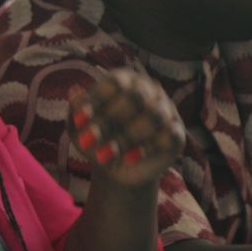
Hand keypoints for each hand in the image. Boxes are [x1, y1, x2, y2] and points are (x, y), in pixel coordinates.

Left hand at [68, 69, 184, 189]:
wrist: (116, 169)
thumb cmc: (96, 140)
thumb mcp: (80, 128)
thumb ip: (76, 110)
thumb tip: (74, 91)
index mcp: (123, 80)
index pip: (114, 83)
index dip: (97, 100)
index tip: (80, 121)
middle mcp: (148, 90)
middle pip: (135, 98)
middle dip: (110, 121)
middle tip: (88, 142)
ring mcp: (166, 110)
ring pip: (154, 116)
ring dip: (126, 137)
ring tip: (104, 156)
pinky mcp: (177, 134)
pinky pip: (169, 136)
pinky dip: (148, 148)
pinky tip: (129, 159)